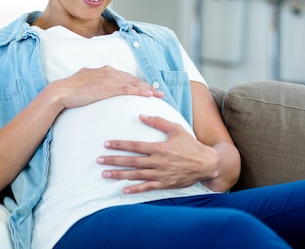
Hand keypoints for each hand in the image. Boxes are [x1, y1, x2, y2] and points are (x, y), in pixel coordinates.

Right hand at [49, 66, 163, 110]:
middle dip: (146, 85)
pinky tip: (149, 95)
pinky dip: (140, 91)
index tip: (145, 87)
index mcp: (103, 70)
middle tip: (158, 92)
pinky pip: (129, 89)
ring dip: (147, 89)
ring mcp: (110, 79)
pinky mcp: (109, 88)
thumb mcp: (83, 81)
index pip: (124, 76)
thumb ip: (92, 81)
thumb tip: (92, 85)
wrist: (61, 91)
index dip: (136, 82)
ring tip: (158, 95)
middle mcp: (109, 72)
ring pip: (134, 83)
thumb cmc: (69, 89)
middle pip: (132, 79)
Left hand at [97, 114, 219, 193]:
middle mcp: (158, 162)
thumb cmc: (191, 144)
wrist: (206, 163)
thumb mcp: (176, 129)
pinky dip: (135, 189)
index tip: (106, 144)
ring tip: (105, 174)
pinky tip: (123, 189)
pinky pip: (147, 187)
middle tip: (99, 160)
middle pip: (131, 161)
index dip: (119, 145)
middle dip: (114, 160)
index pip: (135, 146)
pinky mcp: (164, 184)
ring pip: (136, 175)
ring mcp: (161, 174)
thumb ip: (158, 122)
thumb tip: (141, 115)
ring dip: (119, 175)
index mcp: (159, 148)